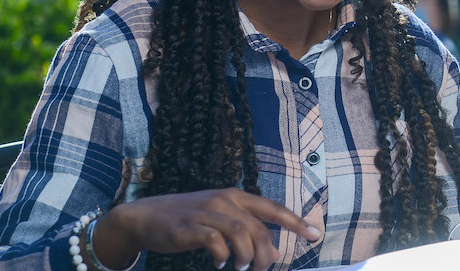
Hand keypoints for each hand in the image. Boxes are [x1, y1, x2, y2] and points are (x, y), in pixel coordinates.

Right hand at [92, 188, 323, 269]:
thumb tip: (274, 255)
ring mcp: (206, 211)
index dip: (296, 222)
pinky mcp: (188, 227)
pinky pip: (215, 241)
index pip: (273, 209)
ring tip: (240, 268)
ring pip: (240, 232)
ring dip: (246, 255)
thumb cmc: (189, 220)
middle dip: (265, 252)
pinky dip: (223, 255)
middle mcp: (224, 199)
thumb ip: (248, 233)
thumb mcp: (221, 220)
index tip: (315, 235)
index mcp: (236, 196)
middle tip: (260, 270)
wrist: (145, 217)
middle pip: (258, 226)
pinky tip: (220, 262)